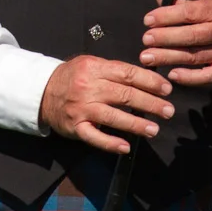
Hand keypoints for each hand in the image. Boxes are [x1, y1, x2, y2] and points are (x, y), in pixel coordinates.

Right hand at [39, 56, 174, 154]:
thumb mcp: (91, 64)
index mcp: (94, 68)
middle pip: (124, 95)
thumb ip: (114, 70)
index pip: (127, 74)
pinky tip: (125, 146)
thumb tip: (146, 78)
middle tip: (168, 110)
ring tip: (154, 129)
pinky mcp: (75, 127)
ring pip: (113, 117)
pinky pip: (95, 137)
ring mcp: (81, 109)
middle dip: (150, 103)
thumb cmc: (73, 77)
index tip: (167, 89)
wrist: (42, 92)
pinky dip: (110, 143)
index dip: (150, 81)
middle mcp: (88, 88)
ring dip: (136, 124)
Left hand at [140, 0, 211, 84]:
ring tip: (148, 58)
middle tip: (145, 40)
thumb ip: (190, 2)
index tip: (148, 20)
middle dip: (164, 37)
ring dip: (168, 57)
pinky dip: (189, 77)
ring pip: (194, 56)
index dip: (167, 16)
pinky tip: (172, 74)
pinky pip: (206, 76)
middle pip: (190, 35)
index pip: (190, 12)